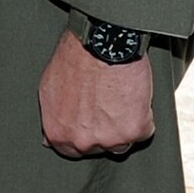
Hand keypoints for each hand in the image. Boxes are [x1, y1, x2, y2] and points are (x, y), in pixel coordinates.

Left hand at [38, 25, 154, 159]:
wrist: (101, 42)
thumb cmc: (74, 58)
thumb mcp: (49, 88)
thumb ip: (52, 115)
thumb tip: (49, 138)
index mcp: (58, 132)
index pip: (70, 150)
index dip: (82, 134)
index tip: (89, 123)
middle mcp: (82, 141)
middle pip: (98, 147)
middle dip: (102, 130)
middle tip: (106, 104)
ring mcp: (110, 139)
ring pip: (122, 142)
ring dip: (123, 125)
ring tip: (119, 97)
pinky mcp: (135, 130)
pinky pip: (144, 130)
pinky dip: (143, 115)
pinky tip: (133, 95)